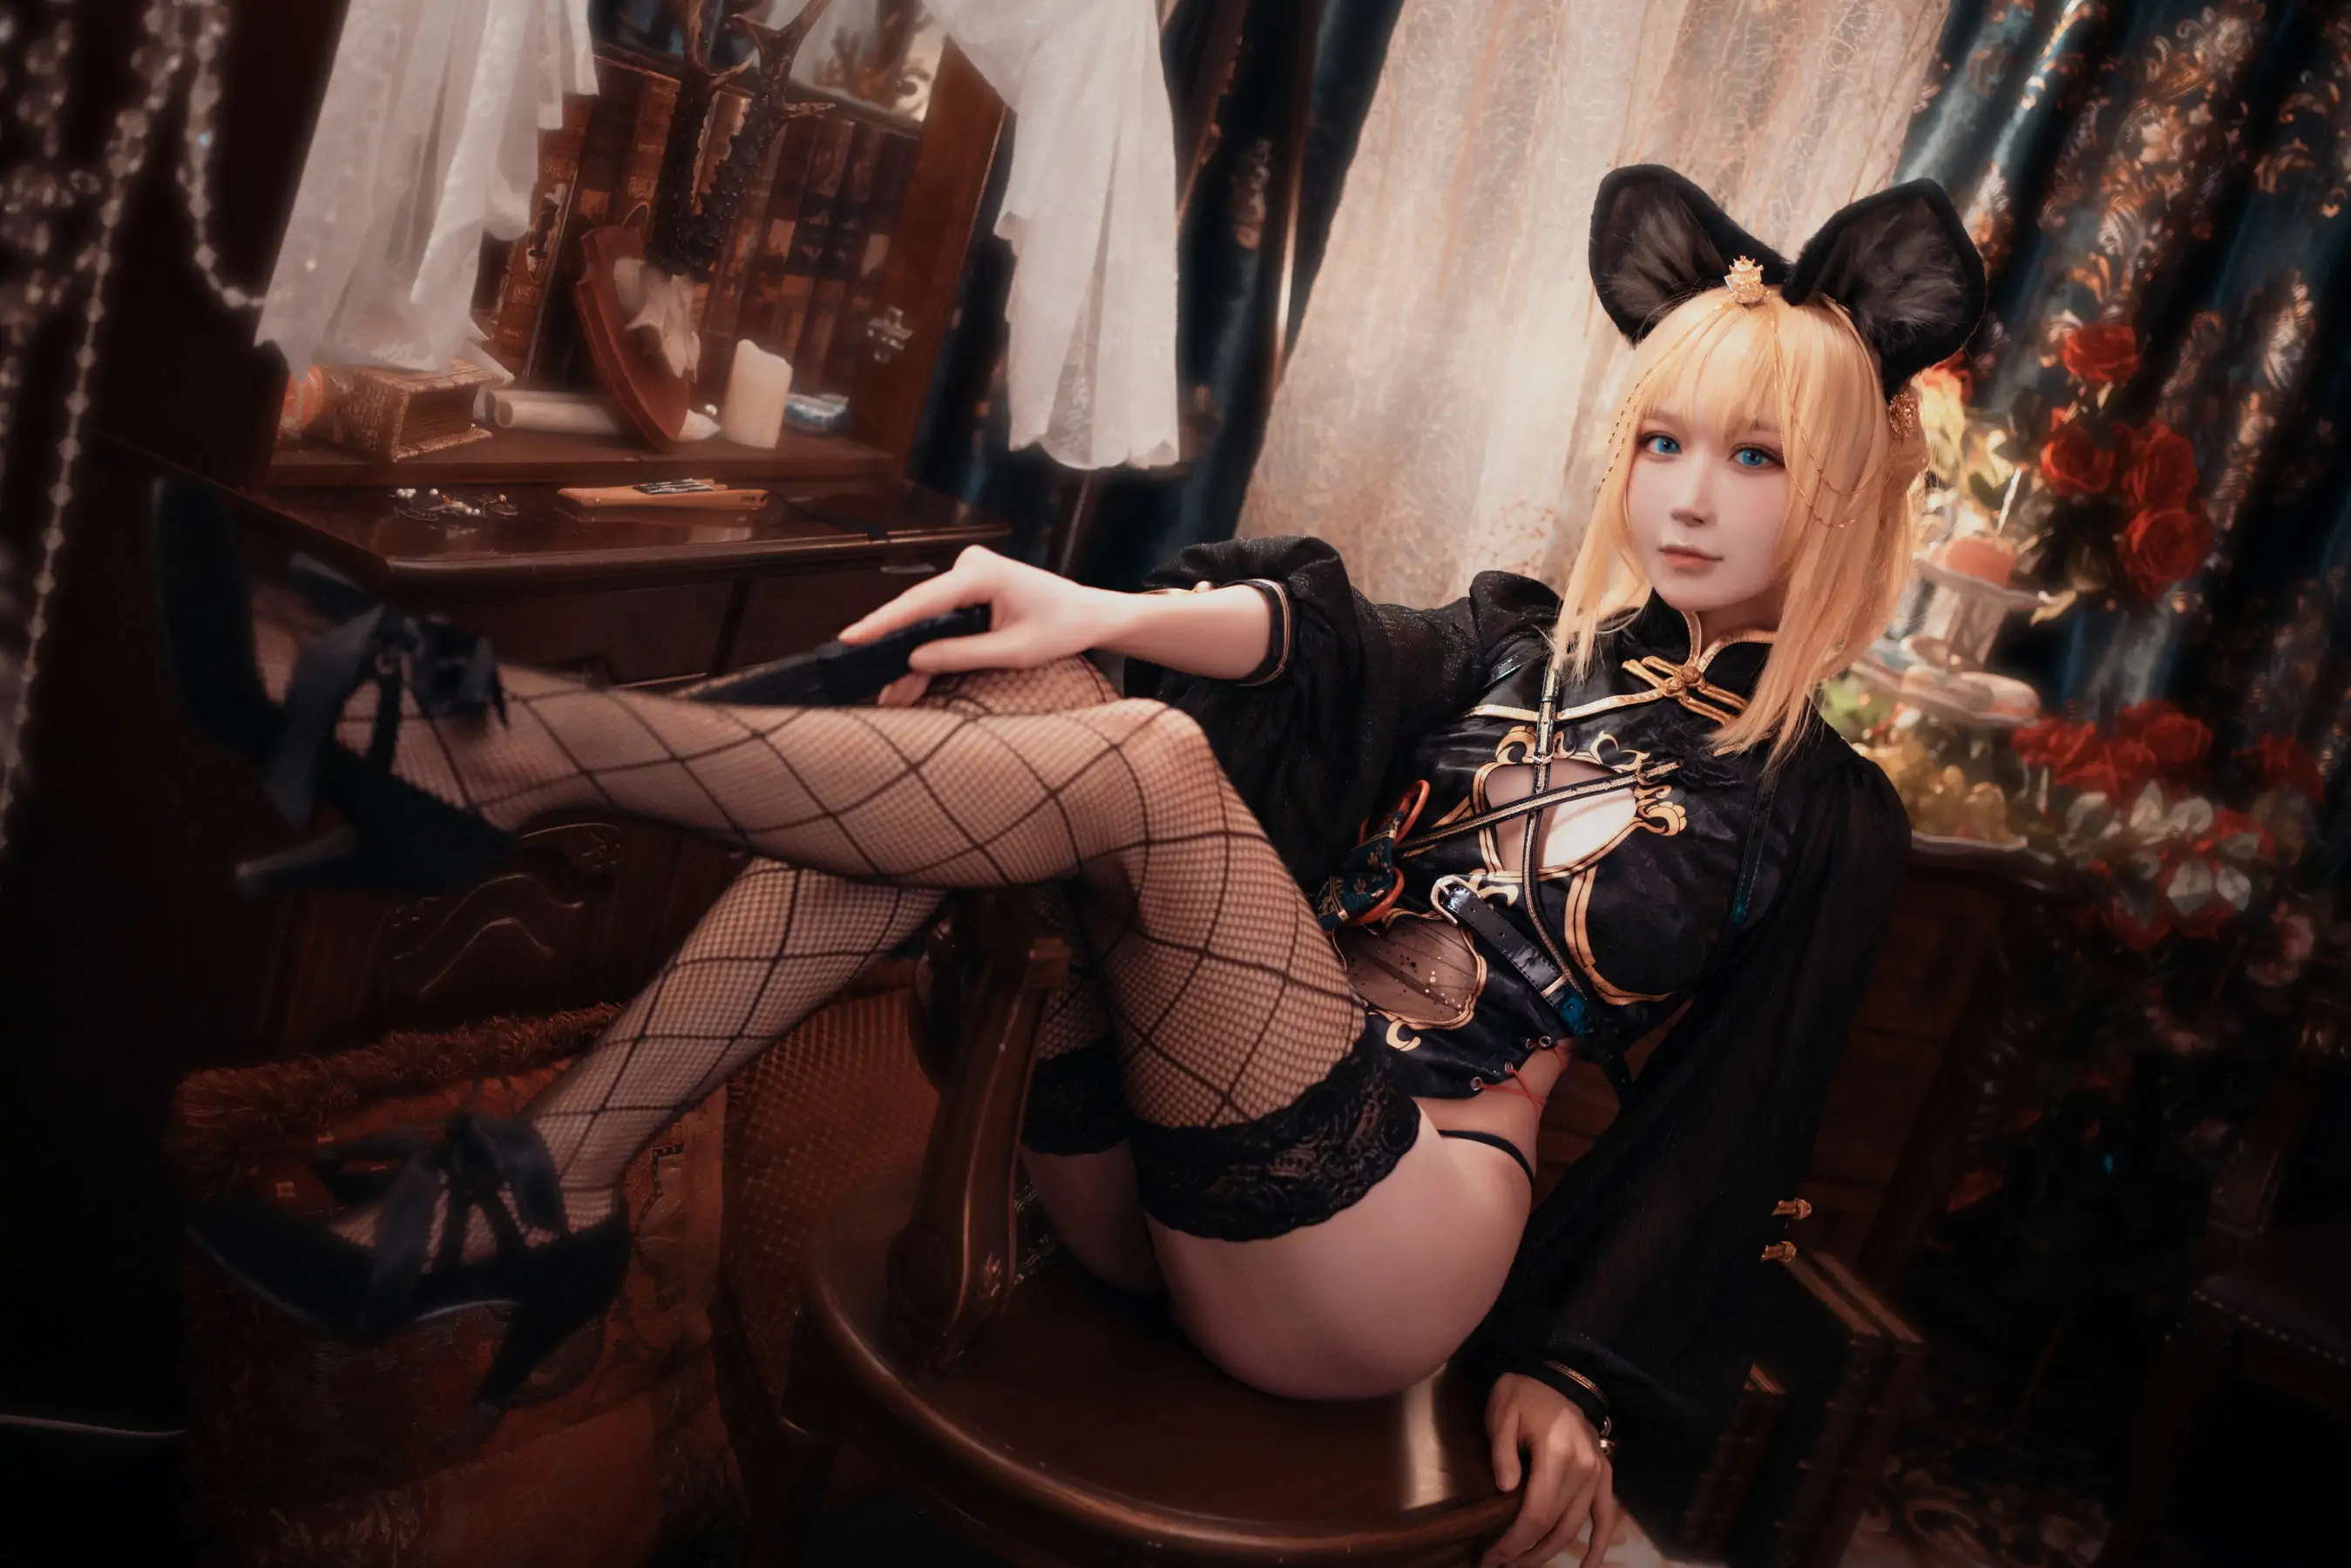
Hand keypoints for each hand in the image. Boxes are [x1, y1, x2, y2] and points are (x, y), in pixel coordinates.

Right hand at [841, 545, 1124, 707]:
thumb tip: (913, 660)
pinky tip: (913, 677)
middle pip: (919, 610)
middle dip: (895, 649)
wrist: (1088, 614)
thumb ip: (961, 654)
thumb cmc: (1061, 628)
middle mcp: (969, 566)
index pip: (922, 601)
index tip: (852, 637)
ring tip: (893, 694)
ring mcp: (968, 575)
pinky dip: (930, 645)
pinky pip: (941, 617)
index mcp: (981, 573)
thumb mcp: (1013, 651)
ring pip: (927, 617)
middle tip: (873, 685)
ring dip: (912, 653)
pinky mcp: (970, 588)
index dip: (884, 622)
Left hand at [1482, 1373, 1620, 1567]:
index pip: (1536, 1514)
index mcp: (1557, 1455)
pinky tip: (1587, 1566)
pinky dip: (1598, 1544)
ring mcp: (1598, 1473)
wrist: (1555, 1374)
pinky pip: (1606, 1516)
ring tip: (1524, 1566)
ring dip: (1550, 1553)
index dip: (1514, 1542)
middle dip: (1526, 1553)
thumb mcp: (1502, 1414)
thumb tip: (1506, 1490)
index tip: (1491, 1558)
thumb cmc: (1522, 1394)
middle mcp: (1584, 1469)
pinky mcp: (1604, 1473)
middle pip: (1555, 1527)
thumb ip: (1502, 1452)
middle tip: (1499, 1566)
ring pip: (1576, 1527)